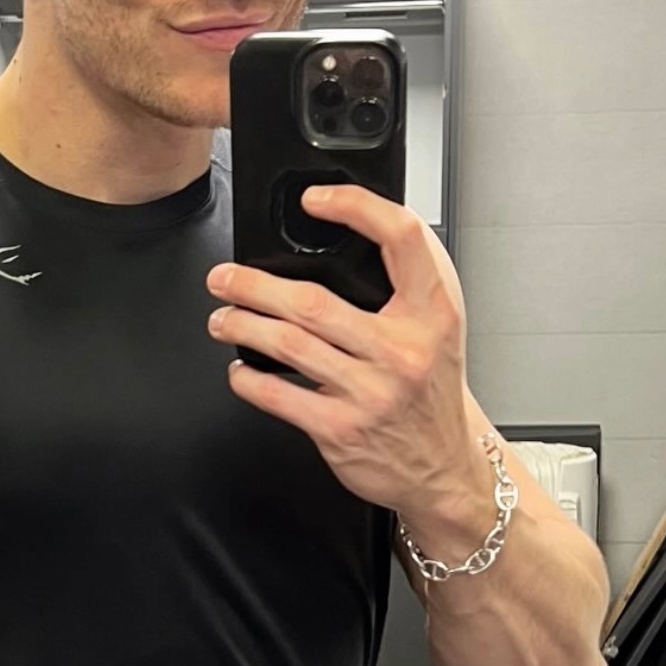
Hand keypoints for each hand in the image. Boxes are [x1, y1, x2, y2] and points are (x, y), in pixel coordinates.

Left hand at [204, 185, 485, 526]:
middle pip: (314, 301)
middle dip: (254, 286)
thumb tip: (344, 237)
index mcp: (433, 313)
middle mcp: (403, 350)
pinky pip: (279, 397)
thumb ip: (407, 282)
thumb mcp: (439, 327)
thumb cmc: (431, 389)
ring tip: (222, 318)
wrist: (444, 464)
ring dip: (242, 326)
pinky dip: (248, 379)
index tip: (315, 200)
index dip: (357, 207)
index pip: (402, 239)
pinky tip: (240, 369)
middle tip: (224, 278)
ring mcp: (371, 393)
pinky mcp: (341, 430)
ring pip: (288, 344)